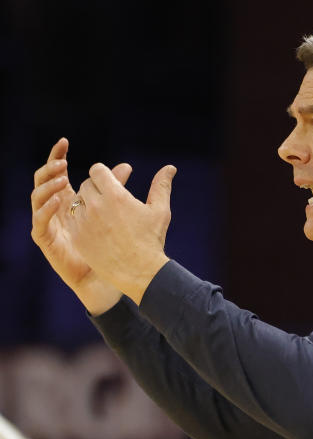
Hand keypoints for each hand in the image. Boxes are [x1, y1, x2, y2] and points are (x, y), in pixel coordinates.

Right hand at [30, 138, 128, 314]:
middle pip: (43, 181)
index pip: (57, 172)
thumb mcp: (120, 209)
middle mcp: (56, 209)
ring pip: (36, 198)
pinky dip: (45, 209)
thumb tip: (126, 165)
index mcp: (69, 199)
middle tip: (62, 161)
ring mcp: (49, 224)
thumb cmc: (117, 242)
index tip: (64, 142)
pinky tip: (58, 200)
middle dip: (50, 168)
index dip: (57, 156)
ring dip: (47, 186)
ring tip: (63, 178)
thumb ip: (119, 187)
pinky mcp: (47, 241)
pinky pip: (40, 222)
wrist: (117, 273)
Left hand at [66, 162, 175, 304]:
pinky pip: (72, 219)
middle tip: (108, 199)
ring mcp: (84, 222)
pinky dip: (80, 220)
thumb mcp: (160, 211)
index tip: (111, 183)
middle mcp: (96, 206)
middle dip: (96, 189)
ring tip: (101, 215)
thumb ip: (161, 186)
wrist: (139, 272)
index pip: (97, 170)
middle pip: (86, 185)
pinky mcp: (77, 236)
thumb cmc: (151, 241)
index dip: (104, 174)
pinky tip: (94, 228)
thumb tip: (170, 167)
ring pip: (77, 202)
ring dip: (87, 204)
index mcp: (116, 195)